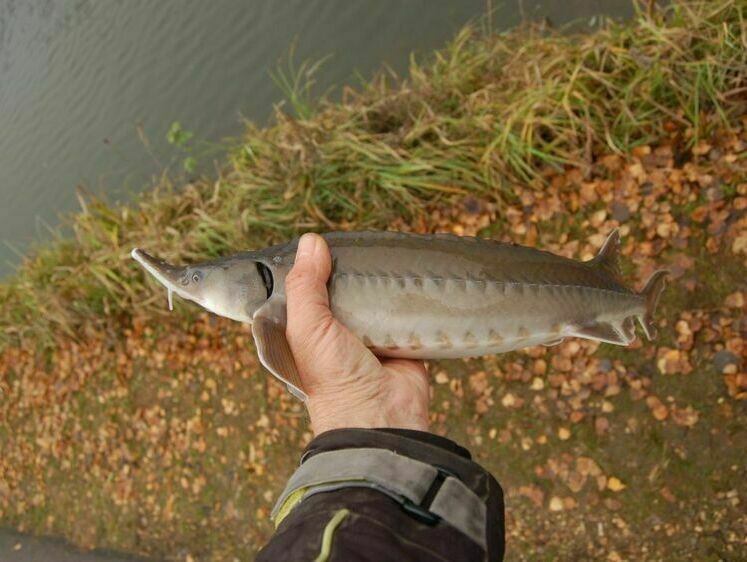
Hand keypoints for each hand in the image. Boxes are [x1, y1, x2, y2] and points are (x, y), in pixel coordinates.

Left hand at [285, 233, 429, 434]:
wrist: (381, 416)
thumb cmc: (334, 379)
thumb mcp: (307, 328)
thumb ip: (305, 286)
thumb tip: (311, 242)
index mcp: (310, 328)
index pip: (309, 288)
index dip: (315, 266)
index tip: (324, 239)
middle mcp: (340, 329)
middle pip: (347, 287)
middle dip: (354, 269)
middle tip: (364, 239)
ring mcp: (373, 332)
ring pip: (377, 294)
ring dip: (383, 279)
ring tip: (391, 248)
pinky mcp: (404, 336)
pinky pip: (407, 307)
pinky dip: (410, 293)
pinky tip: (415, 270)